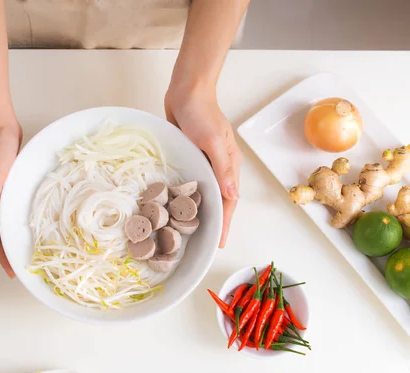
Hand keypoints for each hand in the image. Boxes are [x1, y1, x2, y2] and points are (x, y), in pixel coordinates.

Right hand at [0, 120, 22, 276]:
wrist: (0, 123)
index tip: (10, 269)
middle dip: (4, 251)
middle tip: (18, 268)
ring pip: (0, 222)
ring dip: (9, 238)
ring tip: (21, 253)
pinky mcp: (1, 185)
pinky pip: (7, 210)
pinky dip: (13, 221)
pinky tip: (22, 227)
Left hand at [165, 82, 241, 247]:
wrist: (186, 91)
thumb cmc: (201, 113)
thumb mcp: (214, 142)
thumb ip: (222, 169)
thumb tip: (232, 196)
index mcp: (230, 164)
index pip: (230, 200)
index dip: (226, 222)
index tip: (220, 241)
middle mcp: (219, 166)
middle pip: (220, 200)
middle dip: (216, 220)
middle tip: (205, 241)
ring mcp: (205, 161)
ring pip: (206, 192)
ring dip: (202, 209)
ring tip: (192, 228)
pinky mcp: (192, 156)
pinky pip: (193, 181)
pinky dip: (189, 194)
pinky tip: (180, 203)